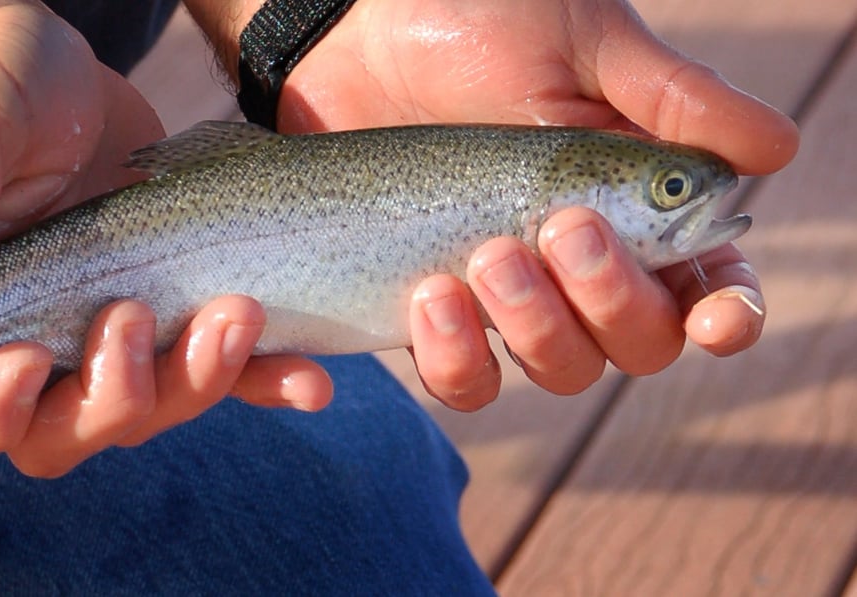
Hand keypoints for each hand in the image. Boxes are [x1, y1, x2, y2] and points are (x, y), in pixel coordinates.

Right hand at [0, 3, 332, 474]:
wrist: (63, 63)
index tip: (20, 359)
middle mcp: (38, 347)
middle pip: (62, 435)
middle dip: (106, 398)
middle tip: (131, 318)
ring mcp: (113, 338)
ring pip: (148, 411)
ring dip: (192, 383)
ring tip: (230, 313)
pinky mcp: (180, 312)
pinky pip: (225, 372)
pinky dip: (265, 381)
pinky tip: (308, 381)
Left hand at [276, 0, 796, 407]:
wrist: (356, 34)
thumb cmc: (479, 23)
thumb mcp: (584, 45)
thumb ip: (672, 100)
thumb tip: (777, 152)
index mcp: (639, 201)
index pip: (706, 282)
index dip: (725, 316)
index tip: (713, 321)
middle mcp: (583, 261)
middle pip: (637, 342)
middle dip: (611, 300)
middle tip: (562, 225)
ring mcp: (507, 292)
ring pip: (558, 369)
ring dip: (535, 329)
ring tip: (487, 255)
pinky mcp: (433, 308)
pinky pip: (463, 379)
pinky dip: (457, 357)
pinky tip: (432, 295)